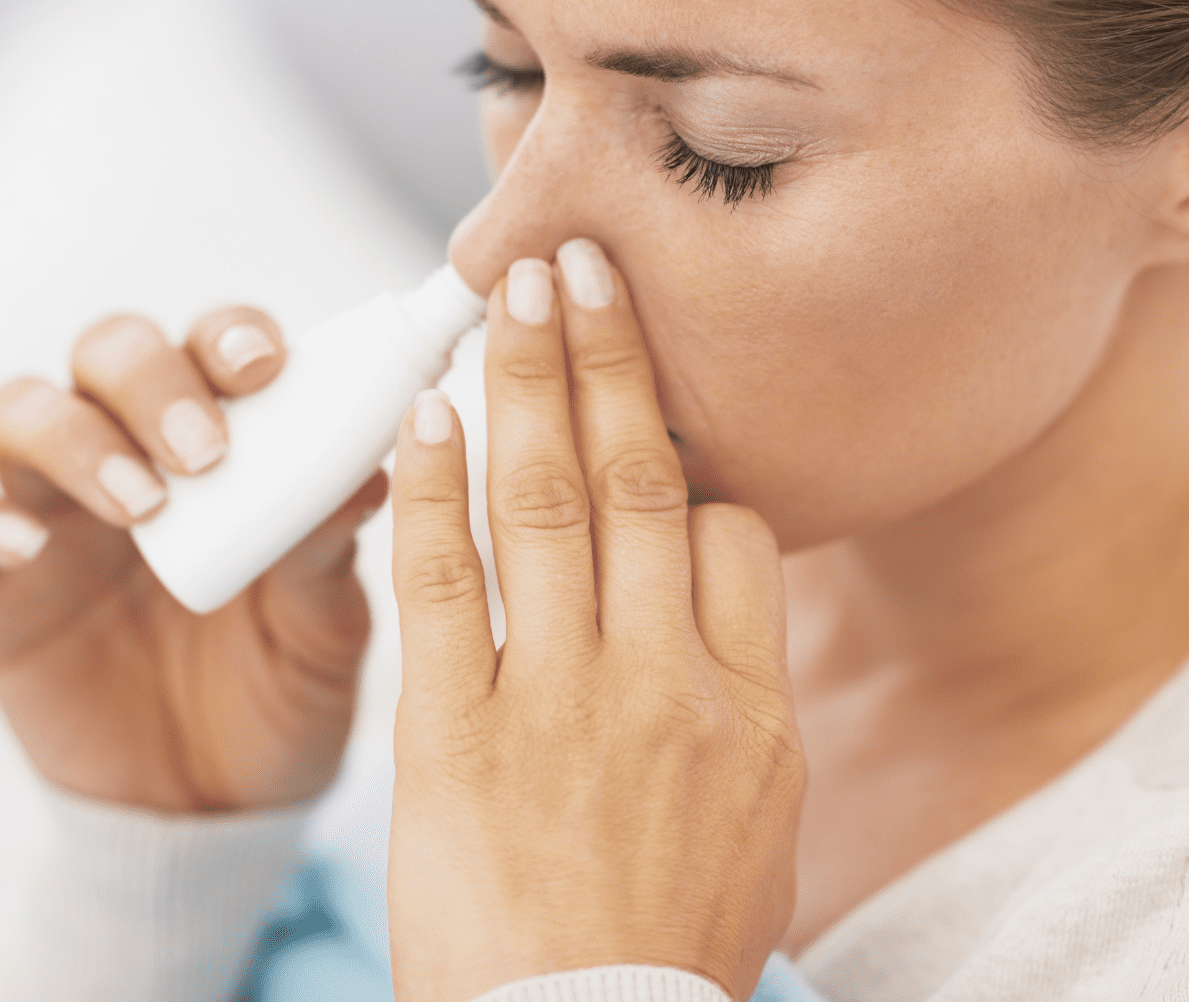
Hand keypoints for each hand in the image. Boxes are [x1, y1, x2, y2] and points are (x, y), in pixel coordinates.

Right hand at [0, 306, 381, 813]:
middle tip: (205, 450)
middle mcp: (123, 451)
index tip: (266, 368)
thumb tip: (370, 473)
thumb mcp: (322, 632)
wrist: (207, 813)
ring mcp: (43, 511)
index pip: (212, 346)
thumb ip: (328, 551)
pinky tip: (28, 549)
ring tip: (141, 507)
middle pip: (108, 353)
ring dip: (74, 438)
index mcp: (218, 441)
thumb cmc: (275, 696)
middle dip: (152, 380)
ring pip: (17, 411)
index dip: (231, 337)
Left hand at [386, 240, 803, 1000]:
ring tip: (513, 291)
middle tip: (583, 257)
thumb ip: (746, 716)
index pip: (732, 535)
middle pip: (640, 481)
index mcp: (751, 712)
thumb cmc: (668, 962)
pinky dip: (432, 489)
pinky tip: (425, 415)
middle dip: (610, 357)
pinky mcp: (452, 738)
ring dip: (529, 384)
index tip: (646, 402)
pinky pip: (444, 581)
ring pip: (547, 502)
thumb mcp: (762, 840)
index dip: (687, 458)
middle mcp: (663, 685)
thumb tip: (724, 619)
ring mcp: (559, 704)